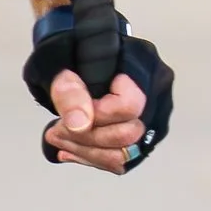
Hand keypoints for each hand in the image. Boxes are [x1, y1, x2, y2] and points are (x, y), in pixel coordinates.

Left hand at [23, 11, 172, 173]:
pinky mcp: (143, 136)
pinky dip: (93, 157)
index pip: (129, 107)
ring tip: (57, 140)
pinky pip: (122, 160)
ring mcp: (154, 117)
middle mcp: (157, 94)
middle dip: (85, 139)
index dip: (96, 115)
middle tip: (54, 132)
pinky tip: (70, 150)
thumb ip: (70, 93)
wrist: (77, 51)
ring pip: (126, 154)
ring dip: (86, 152)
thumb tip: (79, 125)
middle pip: (128, 136)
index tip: (67, 112)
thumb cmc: (71, 53)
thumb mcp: (60, 66)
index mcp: (143, 67)